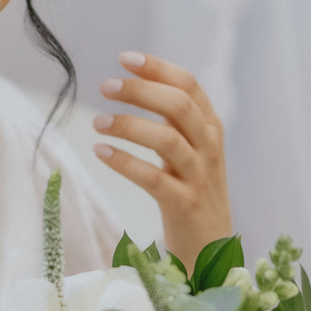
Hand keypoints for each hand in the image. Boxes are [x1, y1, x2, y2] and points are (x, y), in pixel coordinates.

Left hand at [92, 52, 232, 271]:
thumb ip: (176, 123)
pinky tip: (101, 152)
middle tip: (106, 87)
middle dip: (140, 91)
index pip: (189, 86)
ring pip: (167, 139)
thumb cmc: (194, 197)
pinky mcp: (185, 205)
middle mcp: (209, 149)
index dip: (157, 68)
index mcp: (211, 130)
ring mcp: (200, 177)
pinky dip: (124, 162)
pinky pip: (153, 178)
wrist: (213, 252)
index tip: (125, 58)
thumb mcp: (192, 154)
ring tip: (97, 122)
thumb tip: (142, 86)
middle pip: (178, 105)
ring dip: (128, 125)